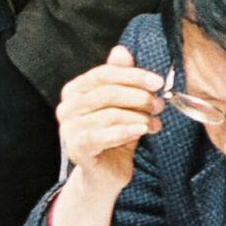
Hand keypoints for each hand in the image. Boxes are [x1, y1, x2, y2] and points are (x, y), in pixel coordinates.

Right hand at [56, 45, 162, 180]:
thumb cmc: (114, 136)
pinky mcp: (76, 148)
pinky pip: (103, 135)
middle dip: (138, 97)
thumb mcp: (122, 105)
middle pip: (107, 93)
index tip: (158, 82)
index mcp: (75, 90)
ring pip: (109, 114)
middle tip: (159, 105)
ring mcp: (69, 128)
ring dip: (138, 117)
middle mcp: (67, 107)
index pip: (103, 74)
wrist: (105, 175)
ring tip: (154, 124)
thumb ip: (121, 79)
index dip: (132, 75)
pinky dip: (126, 131)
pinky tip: (142, 131)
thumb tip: (121, 50)